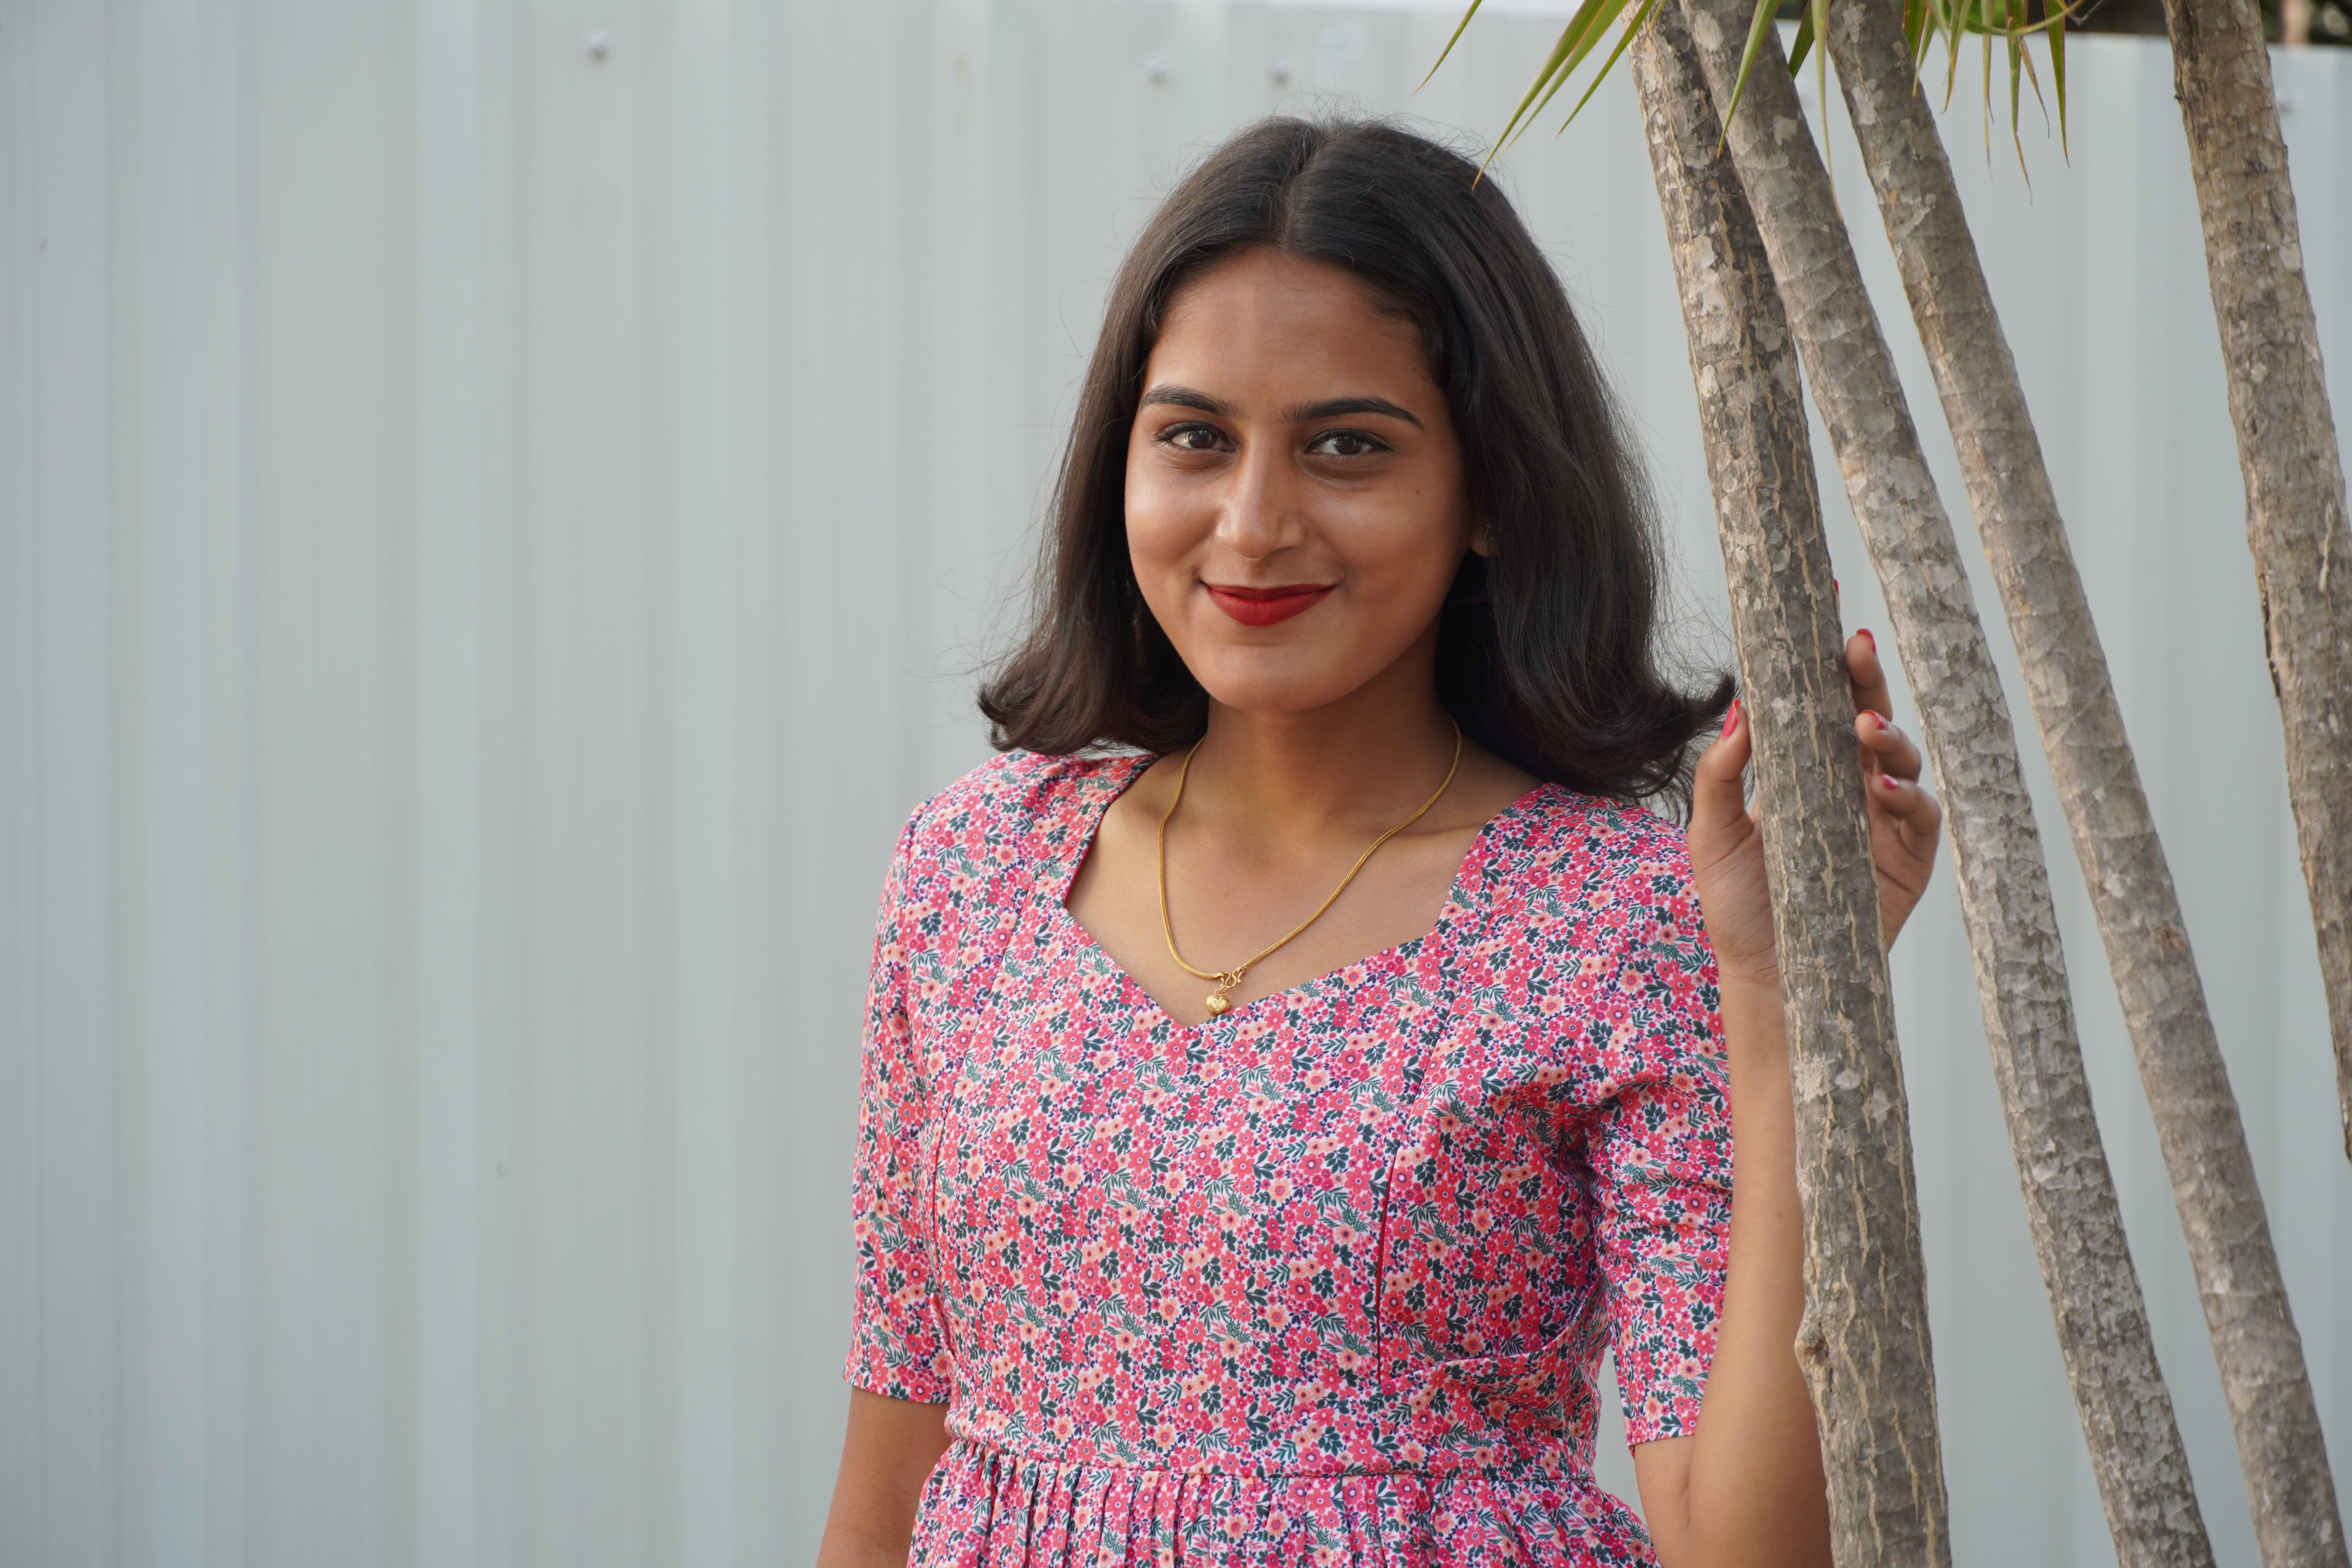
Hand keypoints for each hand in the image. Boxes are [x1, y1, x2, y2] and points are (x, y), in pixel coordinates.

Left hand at [1686, 627, 1943, 988]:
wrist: (1767, 973)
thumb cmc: (1736, 902)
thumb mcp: (1712, 832)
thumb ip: (1722, 773)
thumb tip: (1740, 708)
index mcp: (1801, 769)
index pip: (1816, 702)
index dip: (1821, 659)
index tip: (1821, 605)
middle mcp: (1847, 784)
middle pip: (1864, 713)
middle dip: (1862, 676)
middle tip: (1853, 644)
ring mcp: (1882, 817)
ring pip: (1900, 754)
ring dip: (1888, 732)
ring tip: (1866, 725)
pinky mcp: (1909, 856)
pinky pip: (1922, 813)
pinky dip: (1910, 794)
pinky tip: (1886, 785)